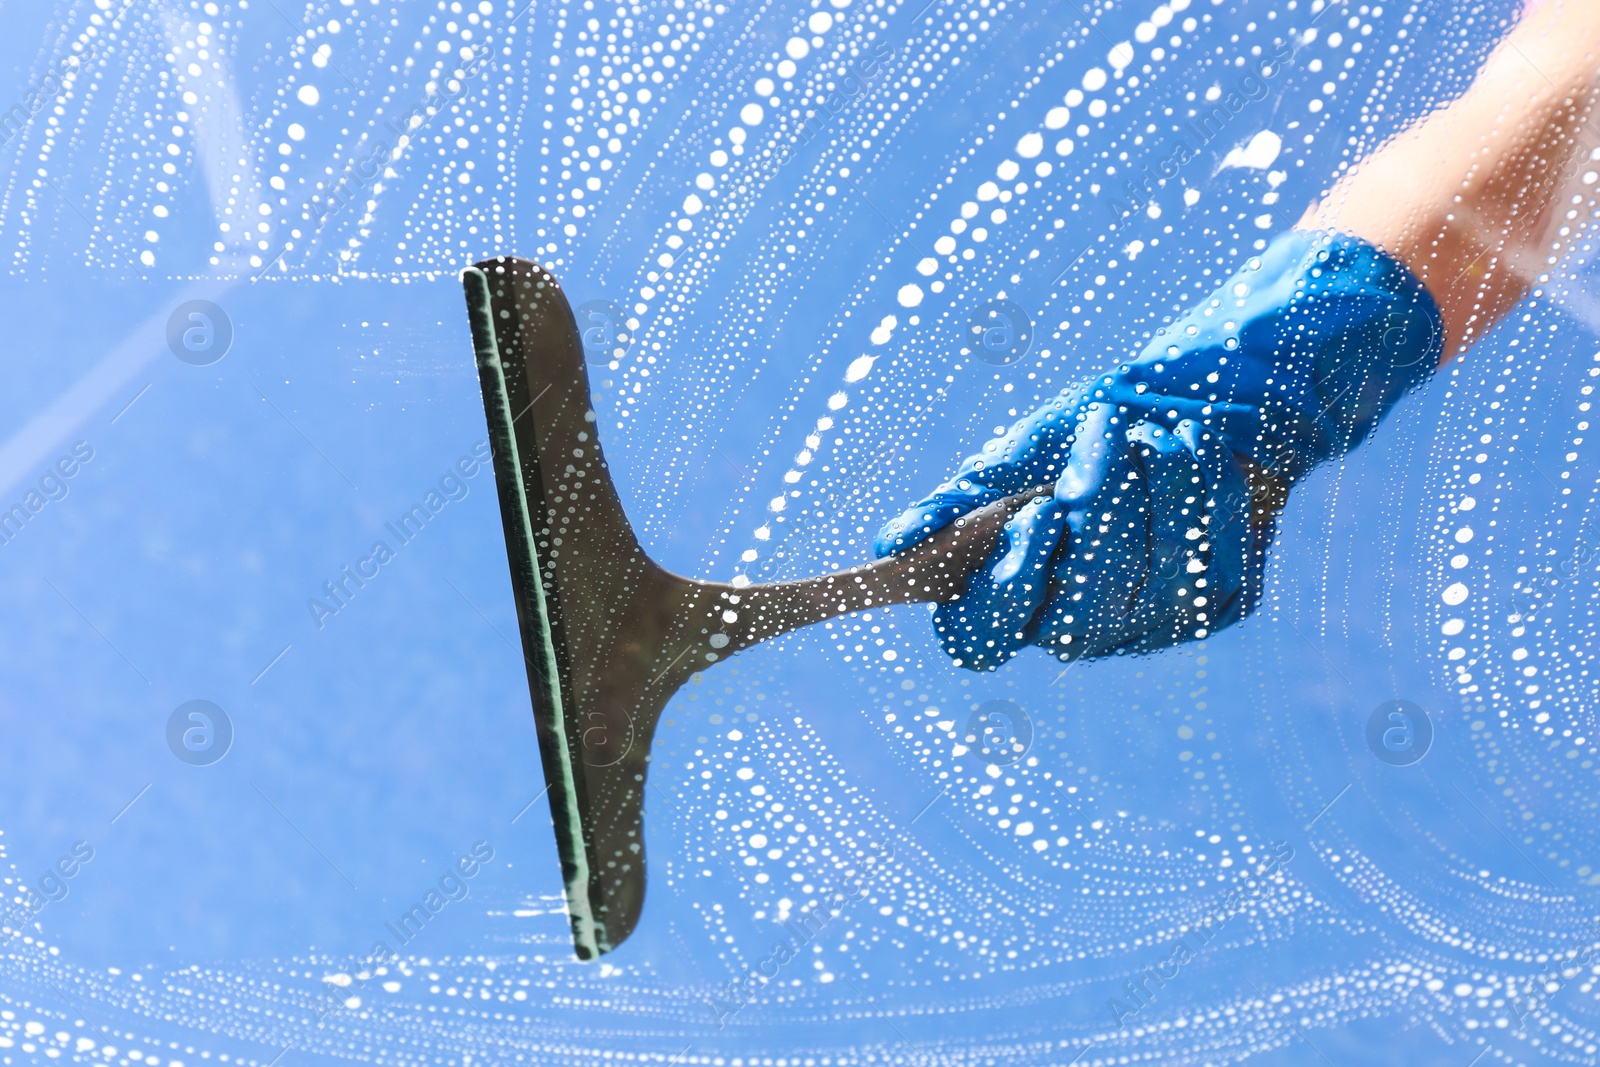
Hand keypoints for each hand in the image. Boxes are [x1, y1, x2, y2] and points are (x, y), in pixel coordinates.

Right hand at [875, 229, 1439, 669]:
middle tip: (1088, 477)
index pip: (977, 640)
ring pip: (1138, 594)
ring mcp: (1152, 623)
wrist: (1224, 393)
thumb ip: (963, 499)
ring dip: (1142, 500)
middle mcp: (1080, 621)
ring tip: (1151, 434)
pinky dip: (1193, 496)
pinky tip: (1193, 454)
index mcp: (1019, 587)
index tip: (1028, 518)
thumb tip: (887, 546)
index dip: (993, 597)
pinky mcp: (1218, 604)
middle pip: (1064, 626)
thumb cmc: (1109, 422)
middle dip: (1081, 536)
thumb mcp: (1029, 449)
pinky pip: (1202, 567)